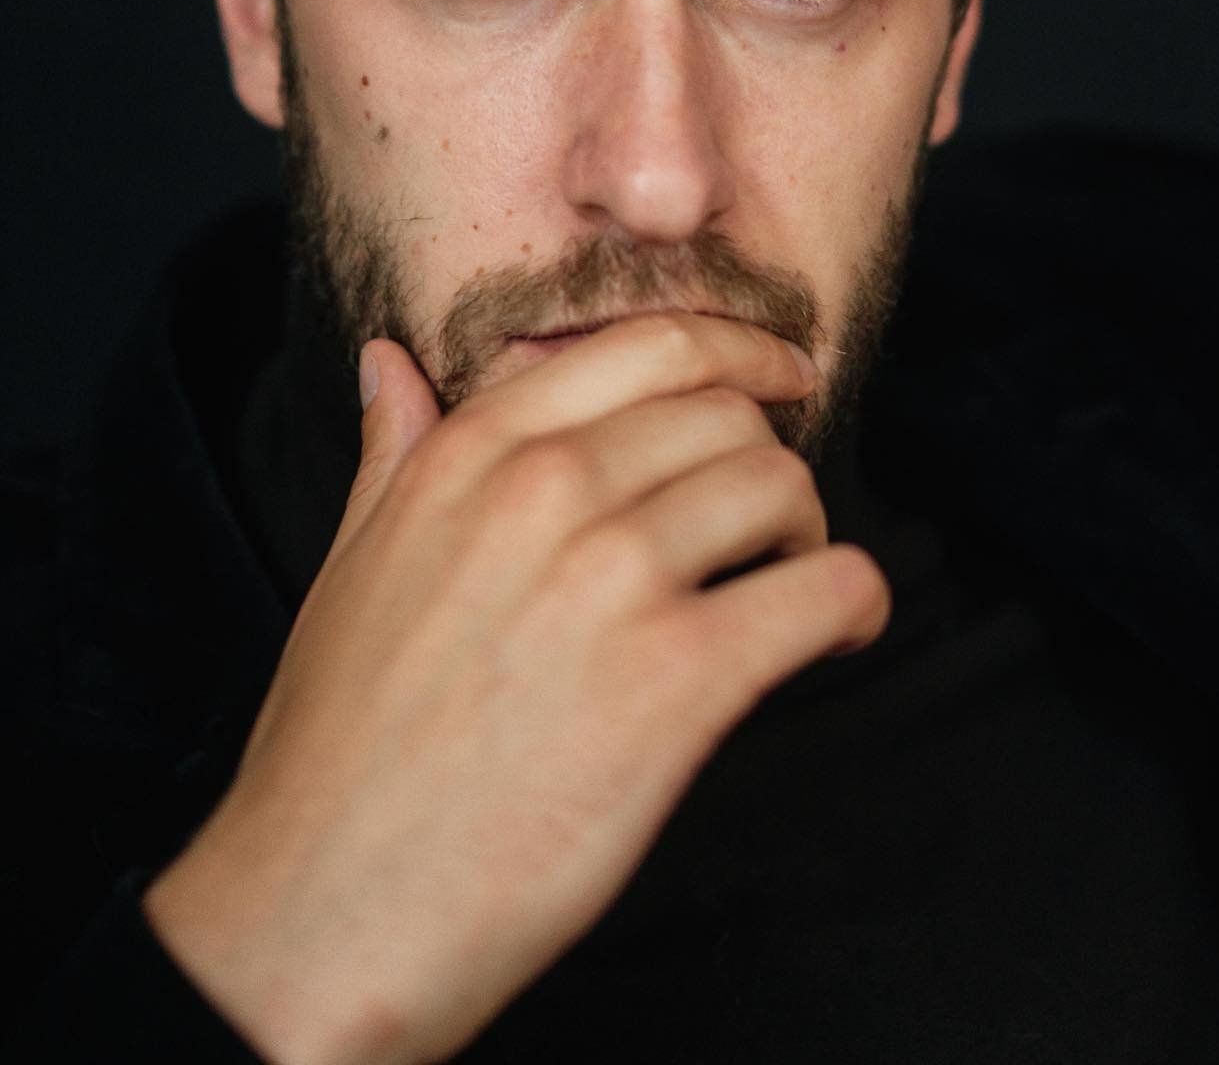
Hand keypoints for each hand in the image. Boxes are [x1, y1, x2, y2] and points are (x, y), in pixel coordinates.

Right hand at [141, 312, 890, 1064]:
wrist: (323, 910)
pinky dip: (856, 605)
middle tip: (765, 526)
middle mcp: (545, 490)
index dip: (738, 354)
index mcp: (471, 454)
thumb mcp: (348, 568)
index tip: (778, 381)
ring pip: (783, 486)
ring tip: (785, 586)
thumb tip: (387, 362)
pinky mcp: (678, 678)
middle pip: (727, 415)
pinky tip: (838, 637)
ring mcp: (612, 576)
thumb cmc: (336, 751)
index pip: (647, 346)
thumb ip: (391, 453)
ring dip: (808, 533)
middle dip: (767, 460)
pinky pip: (827, 589)